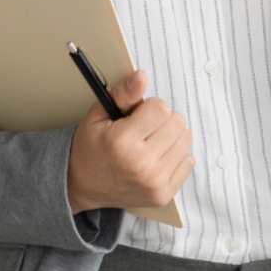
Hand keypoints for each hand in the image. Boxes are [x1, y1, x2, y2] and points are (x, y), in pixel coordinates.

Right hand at [66, 69, 195, 213]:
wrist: (82, 185)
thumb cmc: (91, 146)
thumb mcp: (98, 114)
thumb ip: (122, 93)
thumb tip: (141, 76)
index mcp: (122, 141)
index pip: (161, 108)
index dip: (151, 106)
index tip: (139, 114)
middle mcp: (140, 164)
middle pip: (177, 122)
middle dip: (162, 119)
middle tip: (145, 129)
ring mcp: (153, 182)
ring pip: (185, 140)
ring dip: (170, 137)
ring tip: (151, 143)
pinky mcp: (162, 195)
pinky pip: (188, 162)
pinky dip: (175, 156)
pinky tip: (157, 158)